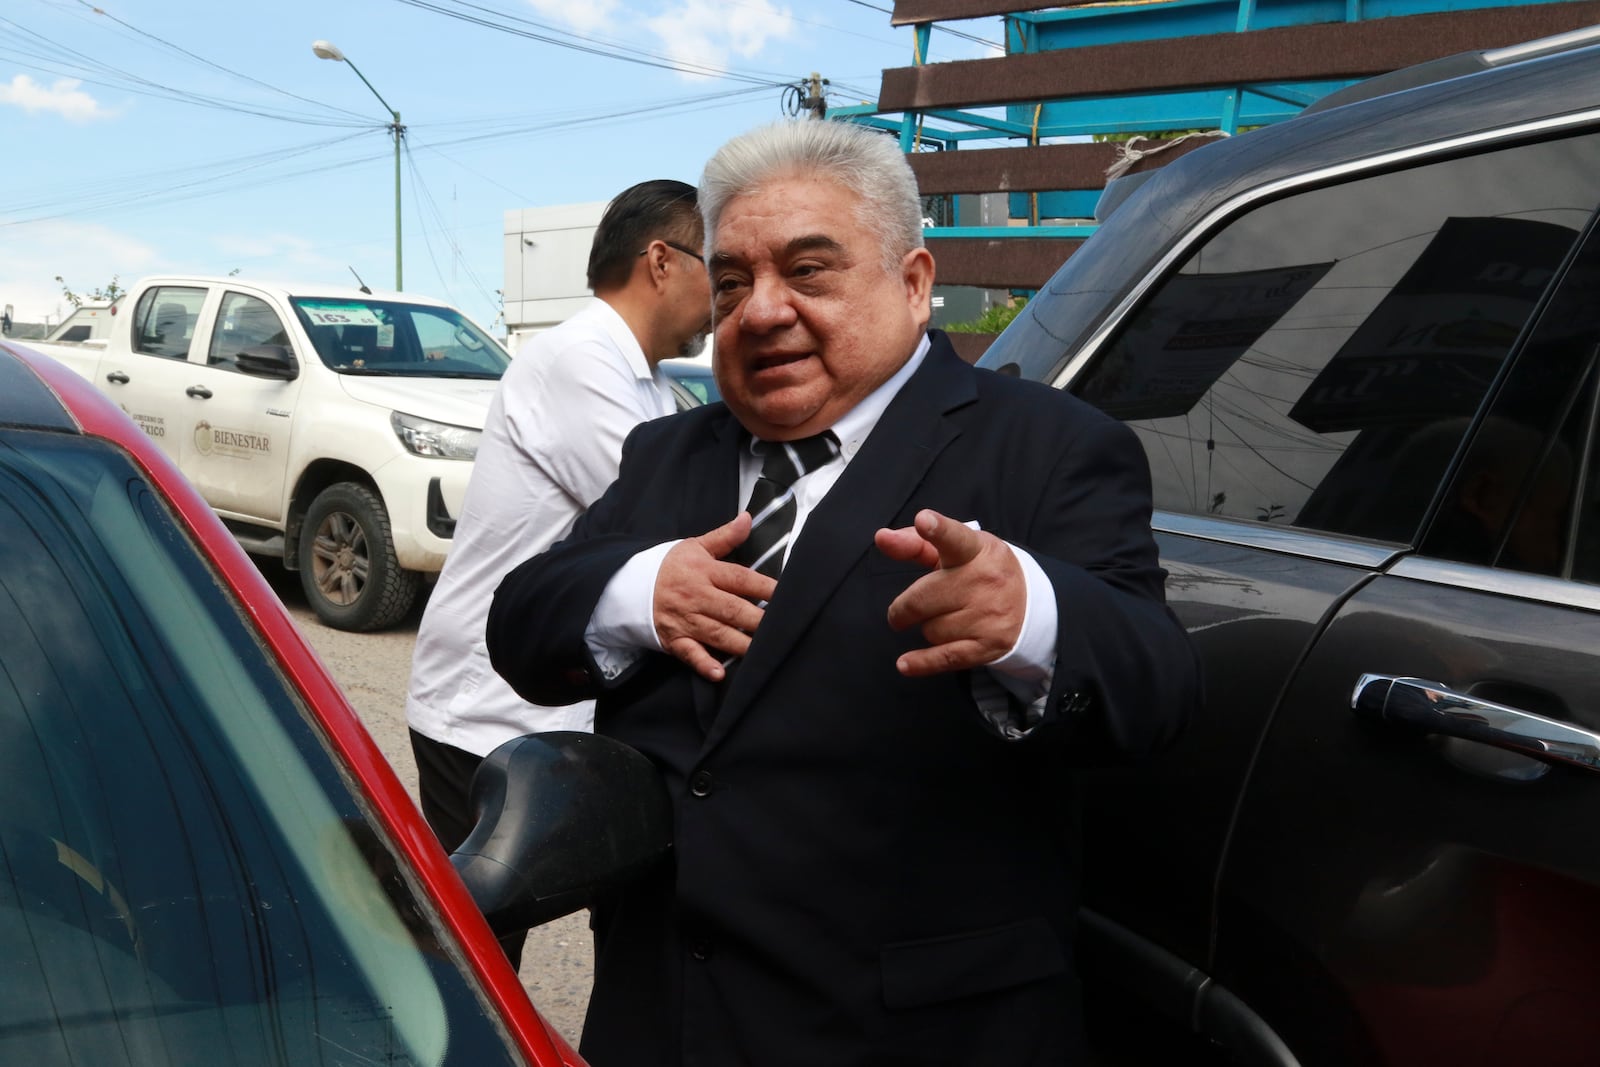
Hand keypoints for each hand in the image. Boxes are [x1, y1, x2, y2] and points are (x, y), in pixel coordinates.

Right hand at [655, 512, 776, 680]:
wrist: (629, 586)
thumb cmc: (669, 566)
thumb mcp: (695, 547)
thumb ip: (725, 536)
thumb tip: (747, 518)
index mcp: (704, 572)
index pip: (740, 579)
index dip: (765, 587)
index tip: (786, 595)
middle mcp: (697, 597)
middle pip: (733, 609)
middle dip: (758, 620)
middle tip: (782, 628)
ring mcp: (686, 620)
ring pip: (718, 634)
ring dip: (741, 644)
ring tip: (763, 650)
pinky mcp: (675, 640)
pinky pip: (691, 654)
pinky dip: (704, 665)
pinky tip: (720, 674)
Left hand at [875, 509, 1025, 676]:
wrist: (1031, 606)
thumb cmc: (980, 571)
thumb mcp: (955, 551)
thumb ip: (915, 543)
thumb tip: (882, 538)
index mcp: (976, 549)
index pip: (954, 538)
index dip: (938, 529)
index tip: (924, 520)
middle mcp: (984, 580)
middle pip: (922, 598)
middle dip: (903, 609)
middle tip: (902, 611)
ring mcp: (988, 615)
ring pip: (930, 629)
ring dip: (927, 627)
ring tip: (946, 618)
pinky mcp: (988, 646)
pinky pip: (944, 657)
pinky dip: (921, 662)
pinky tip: (905, 663)